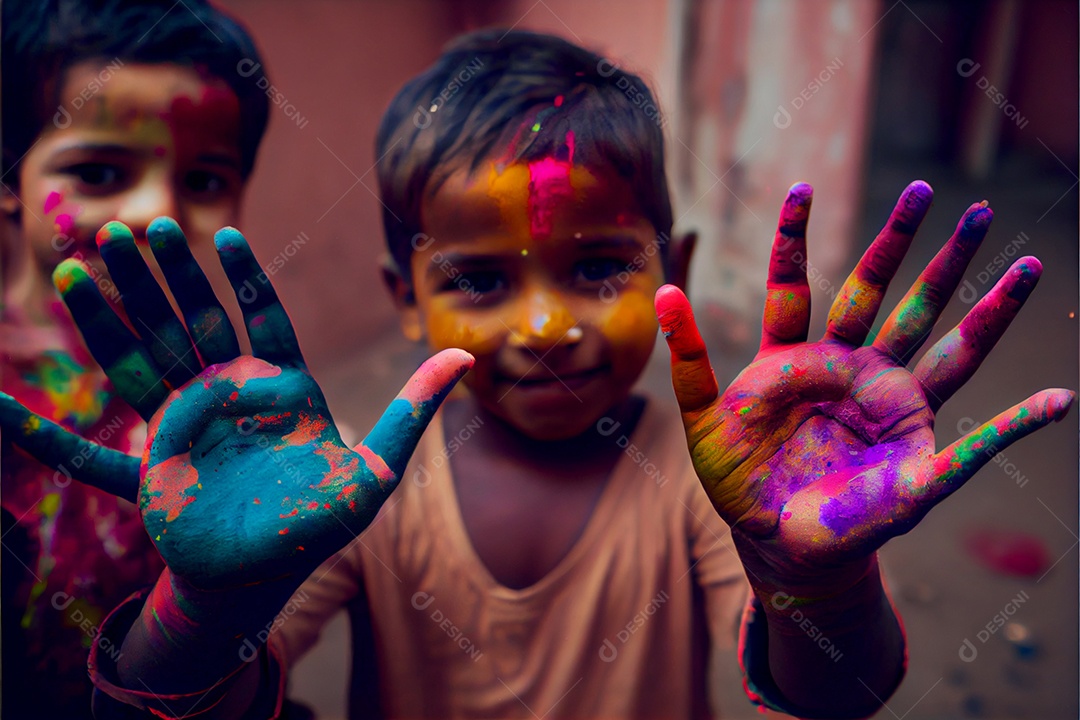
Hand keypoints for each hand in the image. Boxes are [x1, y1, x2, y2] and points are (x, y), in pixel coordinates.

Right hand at [43, 218, 470, 590]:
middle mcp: (227, 396)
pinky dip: (38, 429)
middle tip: (140, 225)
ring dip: (112, 310)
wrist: (268, 577)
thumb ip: (412, 411)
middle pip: (191, 321)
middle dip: (165, 276)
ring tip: (83, 260)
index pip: (259, 318)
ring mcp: (183, 424)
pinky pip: (87, 444)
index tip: (221, 239)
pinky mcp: (149, 462)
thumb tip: (468, 357)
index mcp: (280, 388)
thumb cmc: (323, 524)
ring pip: (142, 354)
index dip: (242, 280)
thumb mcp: (376, 469)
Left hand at [656, 181, 1072, 596]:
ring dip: (987, 310)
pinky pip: (978, 446)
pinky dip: (1018, 426)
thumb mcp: (703, 419)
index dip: (796, 239)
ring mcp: (890, 411)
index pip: (796, 287)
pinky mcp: (916, 463)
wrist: (770, 540)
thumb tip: (666, 290)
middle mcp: (852, 373)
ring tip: (1024, 264)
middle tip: (929, 189)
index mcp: (798, 359)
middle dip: (911, 246)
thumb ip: (688, 358)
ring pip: (948, 351)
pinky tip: (1060, 402)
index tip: (801, 187)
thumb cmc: (738, 479)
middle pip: (889, 299)